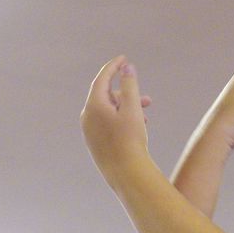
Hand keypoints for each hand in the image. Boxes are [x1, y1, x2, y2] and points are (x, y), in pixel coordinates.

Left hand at [80, 56, 154, 177]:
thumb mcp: (133, 108)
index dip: (113, 67)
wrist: (126, 174)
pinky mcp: (94, 142)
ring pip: (108, 111)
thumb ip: (129, 85)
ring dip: (126, 109)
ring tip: (146, 117)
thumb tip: (126, 67)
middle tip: (147, 99)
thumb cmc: (131, 140)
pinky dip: (120, 120)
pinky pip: (106, 123)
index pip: (102, 78)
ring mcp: (89, 131)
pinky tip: (136, 128)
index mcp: (93, 106)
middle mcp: (87, 117)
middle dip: (127, 94)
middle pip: (106, 96)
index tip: (124, 58)